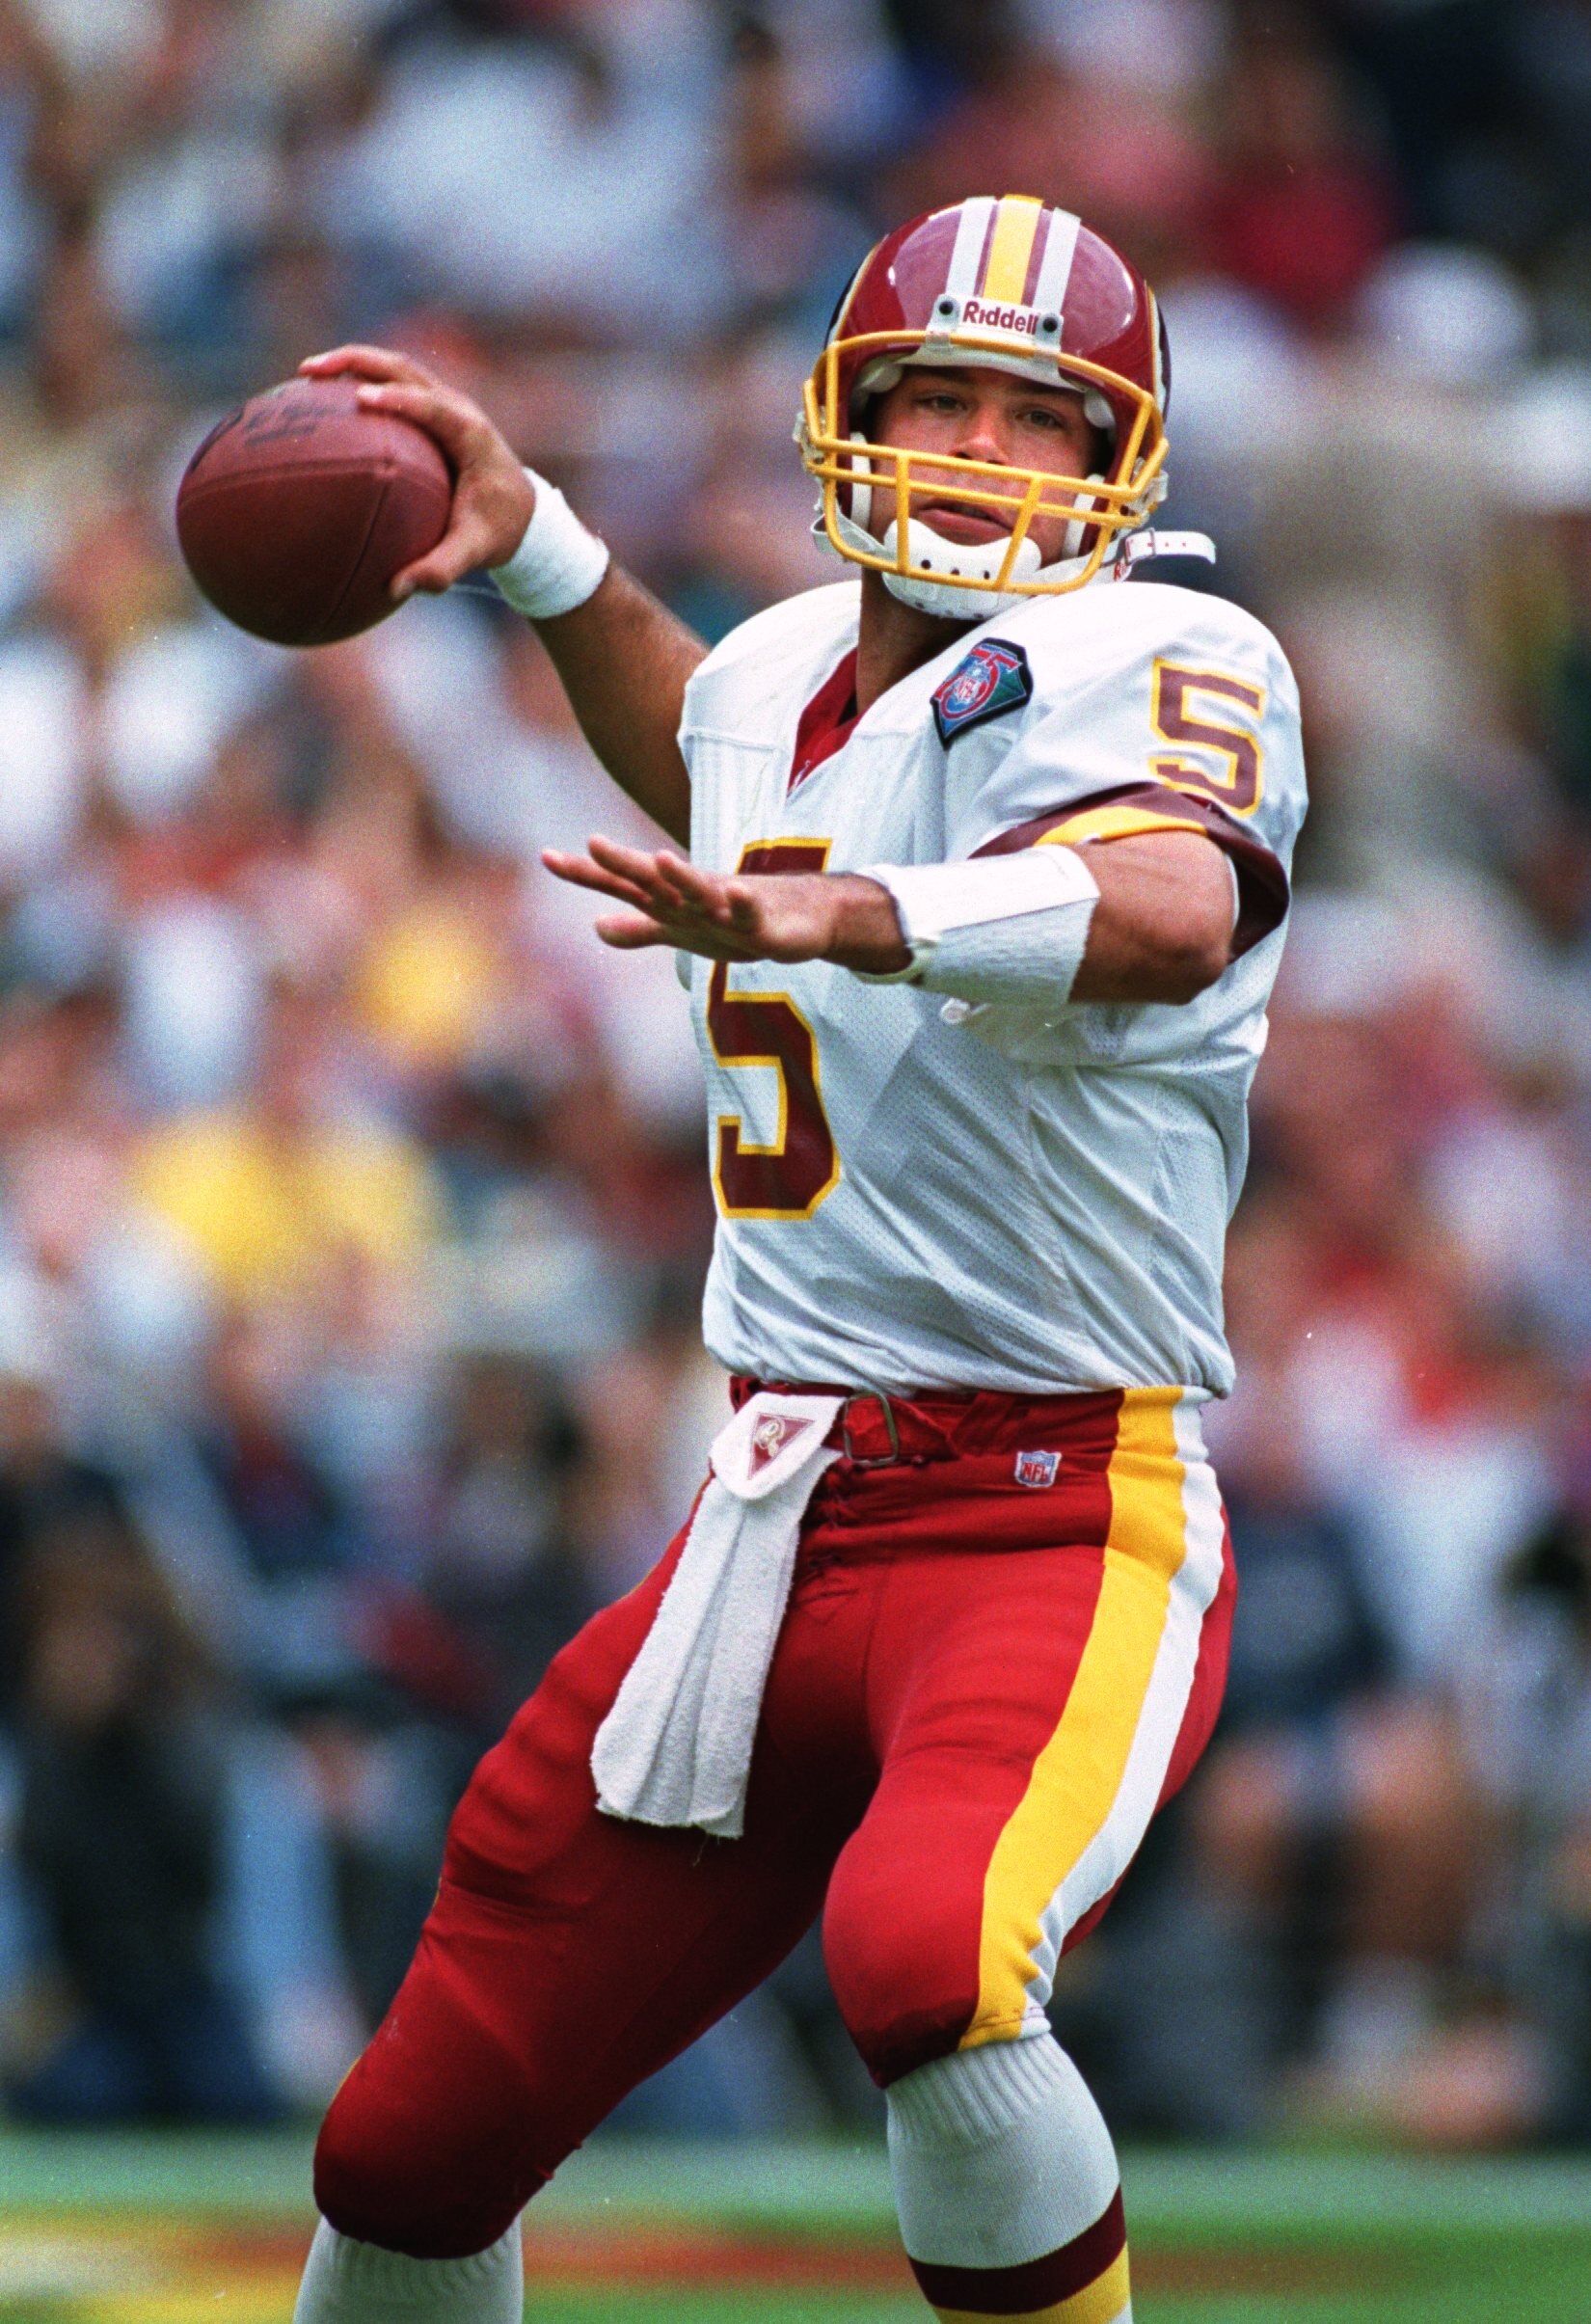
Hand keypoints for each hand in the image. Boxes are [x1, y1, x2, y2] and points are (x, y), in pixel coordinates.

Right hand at [299, 345, 536, 598]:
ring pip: (393, 368)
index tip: (359, 399)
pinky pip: (390, 386)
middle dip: (356, 362)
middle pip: (403, 369)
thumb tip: (397, 588)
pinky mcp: (428, 408)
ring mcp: (441, 402)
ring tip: (305, 374)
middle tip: (309, 372)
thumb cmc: (497, 530)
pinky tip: (320, 402)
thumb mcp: (476, 552)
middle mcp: (455, 407)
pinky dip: (356, 383)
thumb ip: (441, 569)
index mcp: (471, 434)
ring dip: (350, 364)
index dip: (398, 399)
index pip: (432, 406)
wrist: (523, 511)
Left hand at [541, 837, 909, 972]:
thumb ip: (638, 929)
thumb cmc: (733, 922)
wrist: (797, 920)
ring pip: (699, 889)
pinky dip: (742, 903)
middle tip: (592, 842)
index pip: (619, 884)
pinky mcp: (758, 921)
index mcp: (669, 899)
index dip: (584, 873)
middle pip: (652, 878)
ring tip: (659, 859)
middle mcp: (691, 894)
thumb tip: (594, 928)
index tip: (545, 857)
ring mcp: (725, 905)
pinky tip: (734, 894)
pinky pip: (749, 912)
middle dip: (624, 863)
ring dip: (681, 875)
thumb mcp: (679, 932)